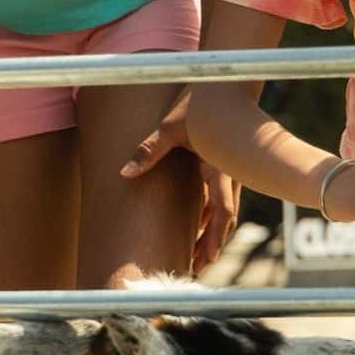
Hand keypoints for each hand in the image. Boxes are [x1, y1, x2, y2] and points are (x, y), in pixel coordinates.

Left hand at [121, 94, 240, 273]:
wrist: (223, 85)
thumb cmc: (198, 103)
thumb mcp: (170, 126)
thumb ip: (148, 150)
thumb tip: (124, 172)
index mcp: (217, 167)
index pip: (221, 211)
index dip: (215, 238)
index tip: (207, 260)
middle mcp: (228, 174)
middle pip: (224, 219)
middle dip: (212, 245)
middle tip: (197, 269)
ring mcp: (230, 173)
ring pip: (224, 212)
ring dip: (212, 234)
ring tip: (199, 257)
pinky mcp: (225, 168)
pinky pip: (220, 199)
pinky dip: (212, 217)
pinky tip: (201, 226)